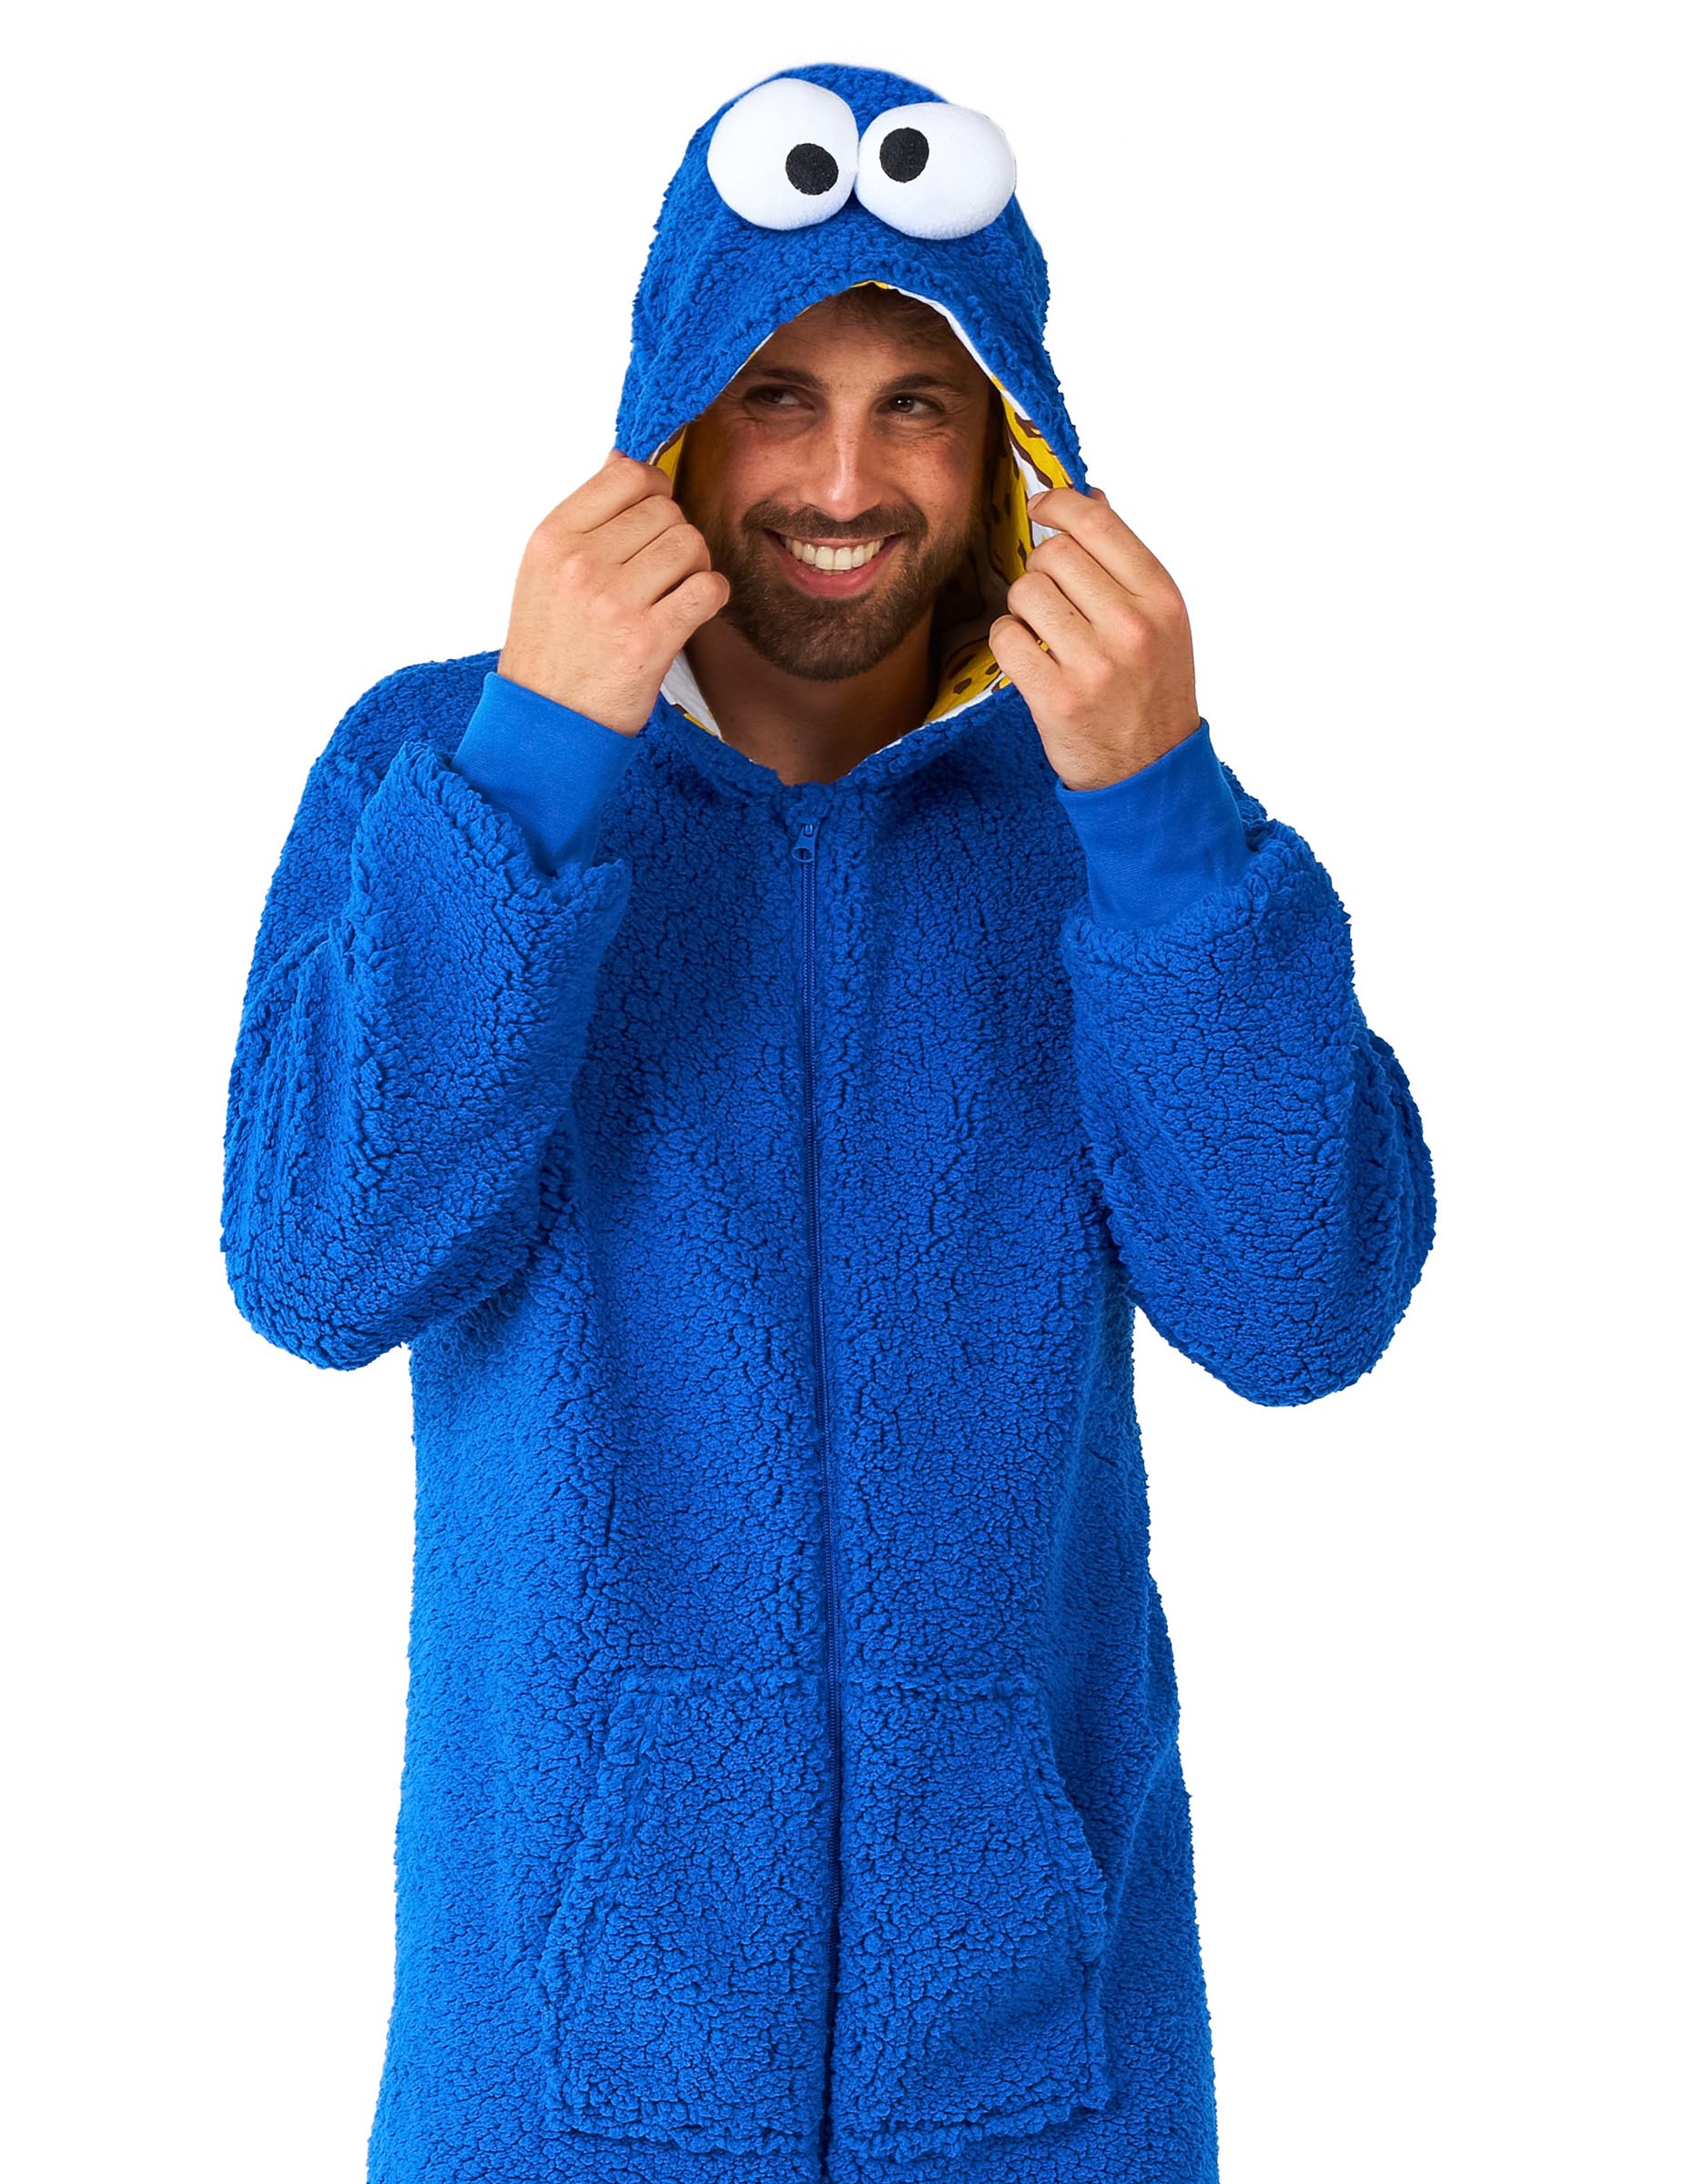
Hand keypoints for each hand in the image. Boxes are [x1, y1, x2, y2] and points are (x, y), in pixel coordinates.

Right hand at [497, 451, 729, 734]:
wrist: (546, 721)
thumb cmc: (551, 646)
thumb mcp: (544, 572)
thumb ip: (585, 519)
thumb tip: (625, 461)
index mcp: (553, 537)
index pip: (627, 475)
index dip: (655, 489)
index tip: (655, 514)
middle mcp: (582, 562)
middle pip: (666, 511)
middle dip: (675, 535)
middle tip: (663, 570)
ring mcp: (616, 600)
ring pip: (692, 545)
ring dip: (695, 566)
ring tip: (674, 591)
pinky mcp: (650, 638)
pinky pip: (709, 589)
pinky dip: (711, 597)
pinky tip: (691, 610)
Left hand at [989, 487, 1200, 789]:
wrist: (1151, 771)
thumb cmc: (1152, 689)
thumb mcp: (1162, 621)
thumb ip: (1126, 562)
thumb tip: (1089, 495)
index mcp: (1162, 597)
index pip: (1097, 521)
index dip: (1057, 504)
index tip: (1040, 509)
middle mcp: (1132, 626)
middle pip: (1053, 554)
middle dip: (1042, 570)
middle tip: (1053, 602)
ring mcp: (1095, 664)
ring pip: (1024, 592)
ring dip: (1022, 609)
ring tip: (1044, 634)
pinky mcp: (1057, 698)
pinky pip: (1006, 637)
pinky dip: (1008, 642)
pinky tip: (1029, 658)